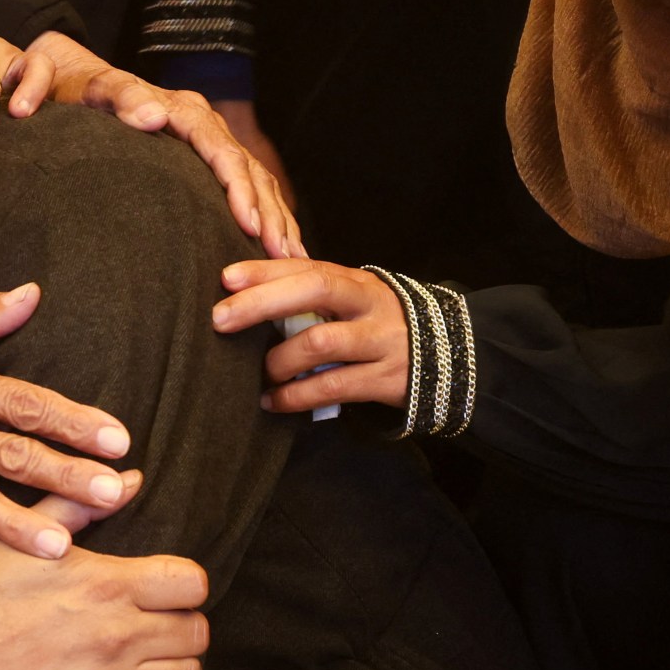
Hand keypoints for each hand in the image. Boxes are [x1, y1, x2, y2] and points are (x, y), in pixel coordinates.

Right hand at [0, 502, 209, 669]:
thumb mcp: (21, 542)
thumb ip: (78, 507)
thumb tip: (128, 480)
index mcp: (106, 585)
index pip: (191, 582)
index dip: (185, 585)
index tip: (167, 590)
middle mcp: (118, 635)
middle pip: (196, 631)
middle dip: (182, 624)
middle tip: (159, 625)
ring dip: (177, 666)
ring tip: (157, 659)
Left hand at [34, 31, 302, 259]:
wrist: (69, 78)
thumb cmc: (73, 87)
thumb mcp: (90, 87)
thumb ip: (119, 96)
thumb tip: (154, 116)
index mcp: (178, 107)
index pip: (218, 148)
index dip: (236, 186)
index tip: (246, 222)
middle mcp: (200, 120)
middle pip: (245, 166)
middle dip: (266, 211)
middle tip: (281, 253)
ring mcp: (206, 137)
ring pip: (254, 176)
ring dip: (274, 217)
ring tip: (292, 257)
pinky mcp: (205, 156)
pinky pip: (247, 184)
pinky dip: (266, 213)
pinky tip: (279, 246)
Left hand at [211, 258, 407, 411]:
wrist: (449, 356)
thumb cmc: (376, 326)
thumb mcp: (351, 303)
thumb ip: (310, 295)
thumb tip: (243, 292)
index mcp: (355, 282)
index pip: (307, 266)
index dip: (265, 270)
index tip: (226, 278)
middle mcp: (369, 305)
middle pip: (315, 291)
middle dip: (262, 303)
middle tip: (220, 319)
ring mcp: (381, 341)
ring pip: (322, 342)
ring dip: (280, 359)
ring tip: (260, 373)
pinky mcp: (386, 379)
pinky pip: (333, 387)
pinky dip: (296, 396)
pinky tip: (272, 402)